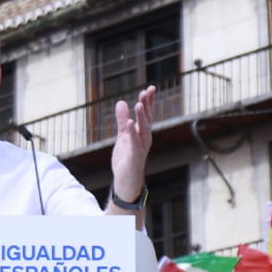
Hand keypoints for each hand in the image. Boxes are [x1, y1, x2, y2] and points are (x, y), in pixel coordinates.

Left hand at [108, 84, 154, 198]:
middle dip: (147, 106)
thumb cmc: (126, 160)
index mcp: (142, 134)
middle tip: (146, 91)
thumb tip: (121, 102)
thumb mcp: (123, 136)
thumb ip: (122, 120)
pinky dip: (132, 134)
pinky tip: (130, 124)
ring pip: (143, 131)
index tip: (150, 88)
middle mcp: (144, 140)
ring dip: (142, 118)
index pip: (146, 115)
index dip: (148, 102)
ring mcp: (140, 149)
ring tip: (139, 104)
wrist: (126, 183)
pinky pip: (134, 144)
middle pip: (147, 120)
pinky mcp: (134, 158)